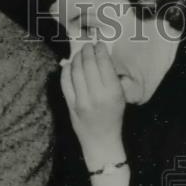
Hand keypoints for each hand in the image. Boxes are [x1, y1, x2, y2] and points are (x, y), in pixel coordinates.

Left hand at [60, 42, 125, 166]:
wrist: (101, 141)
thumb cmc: (113, 117)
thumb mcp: (120, 98)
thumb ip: (112, 79)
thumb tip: (102, 57)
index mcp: (113, 92)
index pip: (104, 63)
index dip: (100, 50)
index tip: (99, 45)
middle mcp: (97, 95)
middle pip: (88, 64)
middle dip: (87, 51)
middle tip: (88, 46)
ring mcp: (81, 100)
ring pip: (75, 70)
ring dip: (77, 58)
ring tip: (80, 53)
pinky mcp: (71, 105)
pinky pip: (65, 81)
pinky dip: (66, 70)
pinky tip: (70, 65)